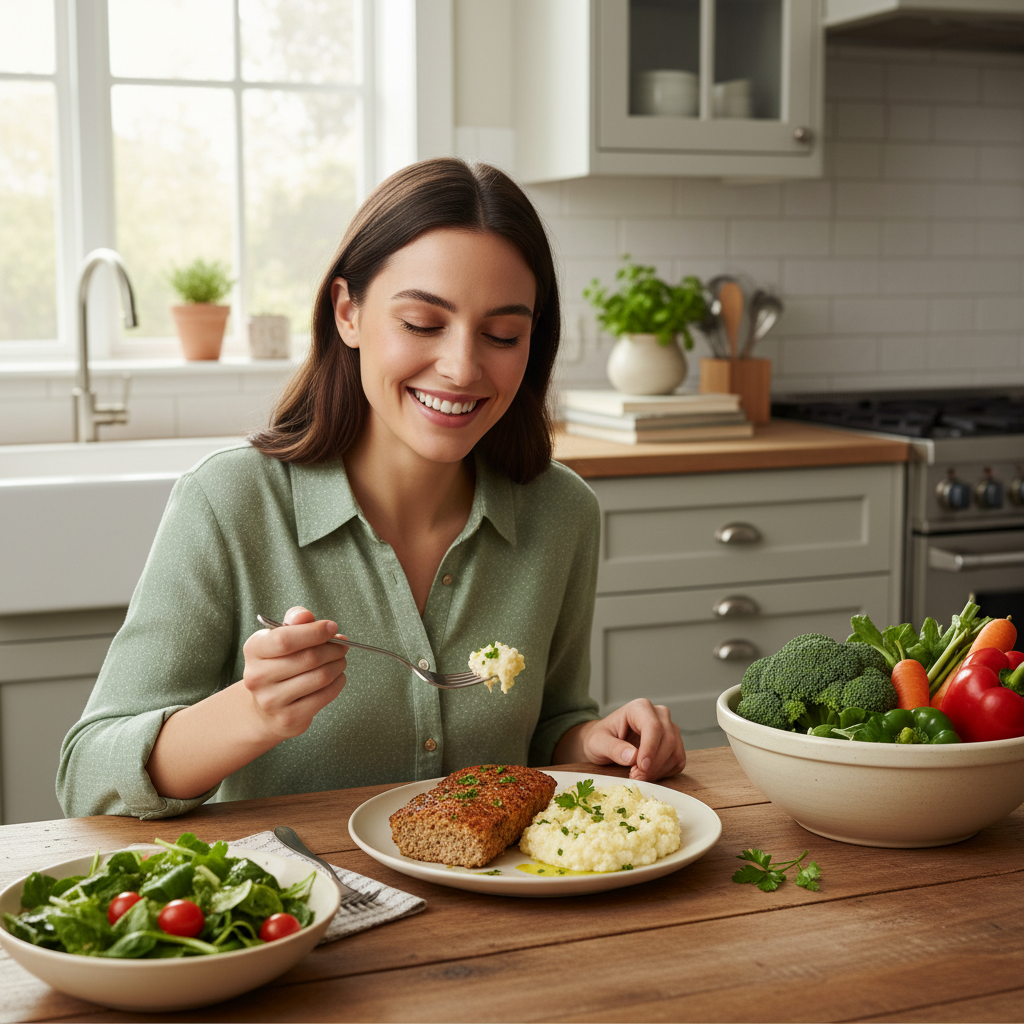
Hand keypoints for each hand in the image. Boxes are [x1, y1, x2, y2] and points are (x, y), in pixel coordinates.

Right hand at [241, 606, 348, 740]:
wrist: (264, 708)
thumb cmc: (279, 663)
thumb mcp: (280, 637)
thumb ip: (295, 621)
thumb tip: (306, 616)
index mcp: (254, 650)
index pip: (285, 639)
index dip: (314, 632)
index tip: (332, 627)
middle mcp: (257, 676)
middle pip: (309, 658)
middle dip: (333, 649)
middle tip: (343, 646)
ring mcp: (271, 700)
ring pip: (320, 677)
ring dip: (338, 665)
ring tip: (340, 660)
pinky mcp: (288, 718)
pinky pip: (324, 696)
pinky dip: (338, 683)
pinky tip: (337, 677)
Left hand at [577, 699, 685, 781]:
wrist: (606, 741)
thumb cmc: (601, 738)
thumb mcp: (598, 743)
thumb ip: (613, 748)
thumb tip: (633, 757)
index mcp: (639, 708)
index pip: (653, 727)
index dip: (650, 749)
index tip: (641, 767)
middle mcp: (659, 714)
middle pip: (668, 740)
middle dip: (653, 764)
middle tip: (635, 776)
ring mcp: (669, 728)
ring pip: (675, 752)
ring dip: (658, 770)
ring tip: (638, 775)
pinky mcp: (674, 744)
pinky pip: (678, 761)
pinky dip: (664, 772)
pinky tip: (648, 774)